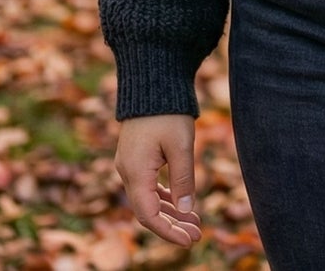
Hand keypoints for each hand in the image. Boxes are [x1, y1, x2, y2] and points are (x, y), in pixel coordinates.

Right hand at [114, 113, 201, 246]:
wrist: (153, 83)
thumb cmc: (168, 112)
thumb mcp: (182, 146)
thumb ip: (184, 179)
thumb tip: (187, 210)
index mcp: (135, 172)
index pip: (149, 215)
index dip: (168, 232)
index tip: (189, 241)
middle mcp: (127, 171)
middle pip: (147, 210)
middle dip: (172, 225)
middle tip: (197, 235)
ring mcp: (129, 164)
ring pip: (148, 199)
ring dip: (169, 212)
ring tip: (195, 222)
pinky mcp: (135, 157)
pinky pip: (147, 186)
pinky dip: (164, 197)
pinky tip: (180, 203)